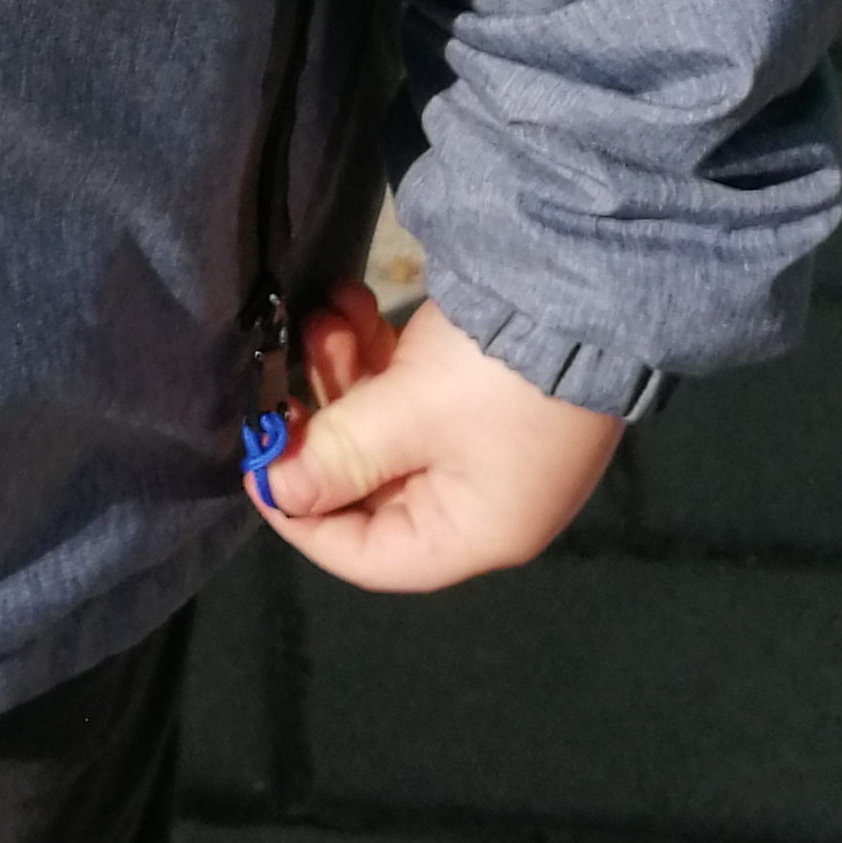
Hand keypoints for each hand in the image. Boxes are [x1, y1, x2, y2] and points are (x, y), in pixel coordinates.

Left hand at [244, 286, 622, 592]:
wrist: (585, 284)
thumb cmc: (499, 373)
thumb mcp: (409, 414)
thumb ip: (338, 455)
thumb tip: (278, 491)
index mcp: (473, 532)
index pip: (369, 558)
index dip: (302, 520)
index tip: (256, 466)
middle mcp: (479, 498)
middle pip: (369, 486)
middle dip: (320, 425)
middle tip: (285, 374)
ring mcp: (482, 443)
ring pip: (381, 428)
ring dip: (342, 374)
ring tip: (324, 318)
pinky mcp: (480, 390)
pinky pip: (407, 389)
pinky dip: (375, 351)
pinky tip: (351, 301)